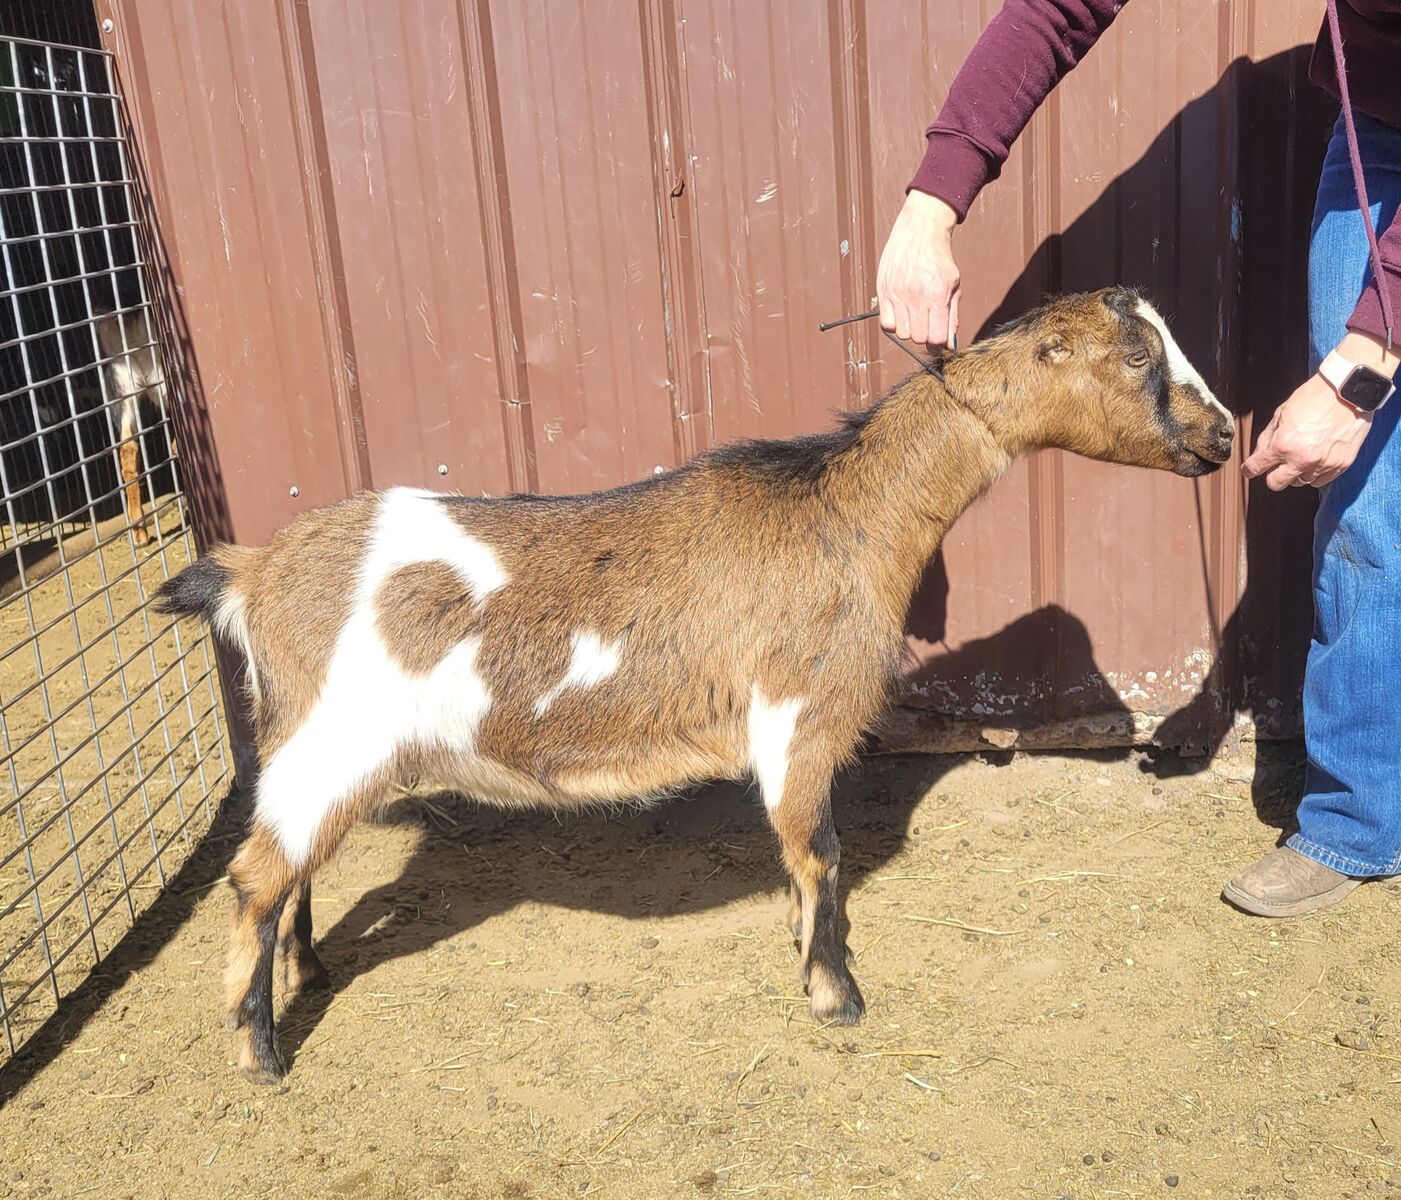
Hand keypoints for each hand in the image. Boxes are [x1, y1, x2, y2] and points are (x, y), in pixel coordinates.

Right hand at [876, 191, 960, 346]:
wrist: (920, 231)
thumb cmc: (939, 257)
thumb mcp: (954, 285)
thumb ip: (952, 315)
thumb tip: (950, 343)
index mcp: (937, 296)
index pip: (935, 338)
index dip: (937, 343)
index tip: (937, 339)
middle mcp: (916, 297)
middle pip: (918, 338)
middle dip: (924, 335)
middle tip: (927, 324)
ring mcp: (898, 295)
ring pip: (902, 333)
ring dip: (909, 329)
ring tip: (914, 315)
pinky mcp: (884, 291)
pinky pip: (886, 323)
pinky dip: (894, 323)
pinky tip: (901, 312)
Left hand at [1243, 332, 1397, 490]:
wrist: (1349, 391)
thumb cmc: (1315, 397)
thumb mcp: (1282, 413)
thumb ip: (1268, 437)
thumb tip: (1260, 453)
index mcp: (1282, 445)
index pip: (1256, 468)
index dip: (1250, 469)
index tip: (1250, 469)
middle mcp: (1301, 459)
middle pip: (1276, 484)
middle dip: (1273, 474)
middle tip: (1278, 463)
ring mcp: (1322, 464)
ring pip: (1299, 482)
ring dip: (1296, 472)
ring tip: (1302, 454)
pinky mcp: (1340, 465)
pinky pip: (1320, 481)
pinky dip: (1315, 473)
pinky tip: (1316, 458)